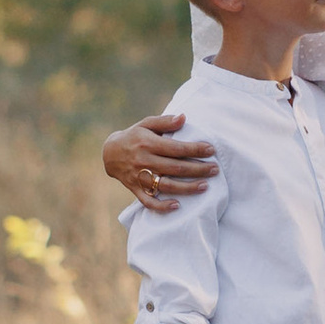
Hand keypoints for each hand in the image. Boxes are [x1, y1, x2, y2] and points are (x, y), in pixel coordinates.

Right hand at [105, 110, 219, 208]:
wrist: (109, 153)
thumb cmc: (134, 136)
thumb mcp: (146, 124)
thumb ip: (165, 121)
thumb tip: (183, 117)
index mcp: (148, 143)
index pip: (176, 148)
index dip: (195, 149)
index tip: (211, 150)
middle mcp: (144, 161)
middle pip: (175, 168)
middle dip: (198, 169)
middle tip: (215, 169)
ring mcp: (139, 177)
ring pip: (166, 186)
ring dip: (187, 187)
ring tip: (205, 186)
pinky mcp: (135, 189)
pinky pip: (148, 201)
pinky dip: (162, 206)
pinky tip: (178, 205)